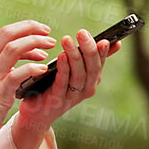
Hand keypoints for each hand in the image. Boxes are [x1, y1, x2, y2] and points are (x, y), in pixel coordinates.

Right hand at [0, 20, 58, 148]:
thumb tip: (6, 73)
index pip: (1, 40)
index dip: (22, 37)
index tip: (36, 42)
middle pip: (6, 34)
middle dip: (29, 28)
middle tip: (47, 31)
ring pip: (14, 48)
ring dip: (35, 42)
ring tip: (49, 47)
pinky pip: (18, 74)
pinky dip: (33, 68)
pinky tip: (43, 69)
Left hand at [14, 28, 118, 148]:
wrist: (36, 115)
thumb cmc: (55, 87)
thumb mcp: (75, 72)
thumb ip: (90, 59)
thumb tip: (113, 42)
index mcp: (91, 81)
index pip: (100, 64)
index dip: (103, 52)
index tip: (105, 39)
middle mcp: (85, 91)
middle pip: (92, 69)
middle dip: (88, 49)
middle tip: (82, 32)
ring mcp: (71, 98)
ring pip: (78, 76)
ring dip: (74, 56)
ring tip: (68, 40)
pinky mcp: (56, 101)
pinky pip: (61, 83)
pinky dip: (63, 69)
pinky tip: (61, 56)